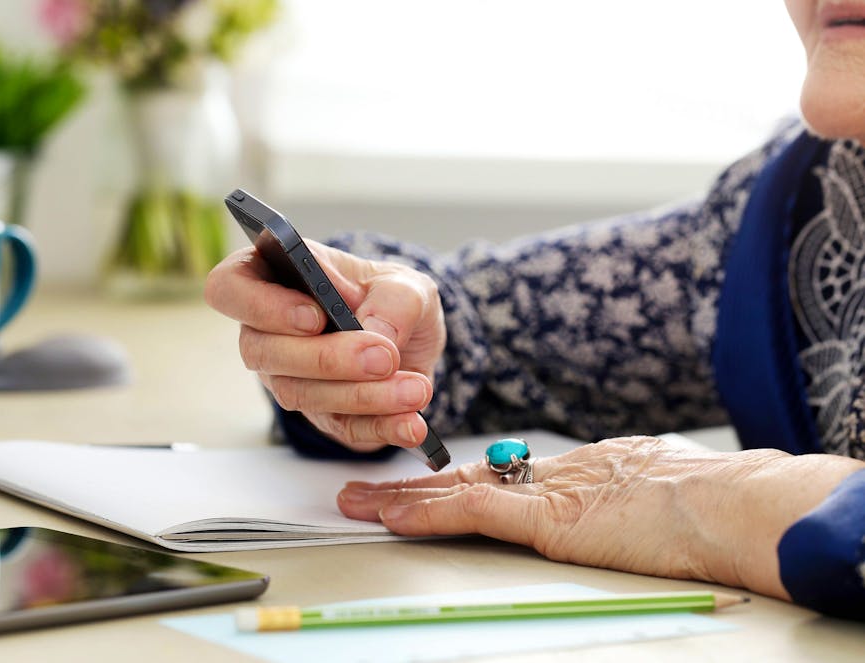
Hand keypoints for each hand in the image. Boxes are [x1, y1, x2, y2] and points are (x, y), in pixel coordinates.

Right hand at [204, 240, 445, 452]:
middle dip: (326, 359)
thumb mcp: (405, 284)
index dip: (262, 305)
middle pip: (263, 352)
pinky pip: (338, 428)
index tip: (313, 316)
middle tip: (383, 357)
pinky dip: (380, 427)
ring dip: (362, 396)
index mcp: (271, 277)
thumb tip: (376, 336)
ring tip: (414, 389)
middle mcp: (266, 331)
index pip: (230, 288)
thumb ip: (394, 301)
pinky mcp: (319, 415)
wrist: (412, 339)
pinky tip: (411, 424)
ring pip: (299, 394)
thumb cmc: (389, 297)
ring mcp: (286, 378)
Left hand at [337, 436, 864, 597]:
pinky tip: (394, 515)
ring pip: (458, 492)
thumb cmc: (707, 505)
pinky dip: (429, 514)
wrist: (726, 505)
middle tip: (367, 486)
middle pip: (468, 480)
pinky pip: (473, 514)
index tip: (426, 483)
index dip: (457, 481)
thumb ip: (619, 497)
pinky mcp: (544, 516)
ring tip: (359, 501)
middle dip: (414, 486)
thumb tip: (616, 505)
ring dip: (404, 500)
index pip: (503, 478)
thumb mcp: (653, 492)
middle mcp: (553, 475)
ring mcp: (546, 494)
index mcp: (580, 472)